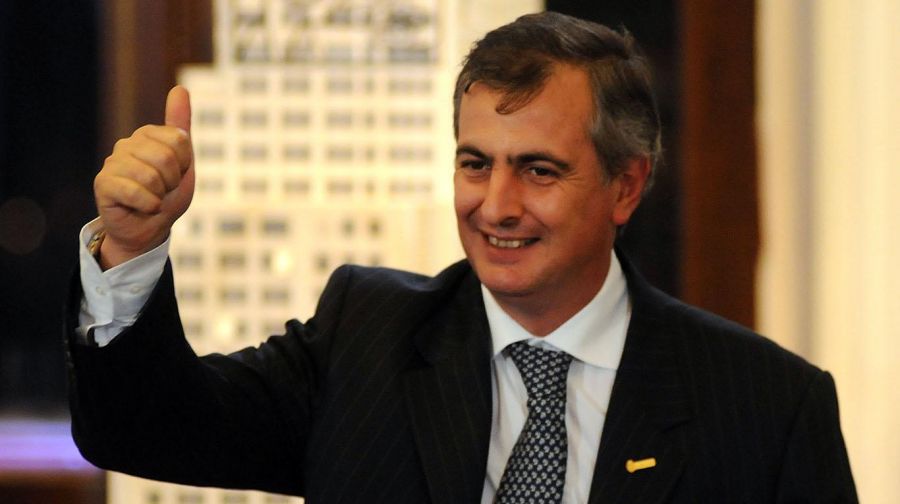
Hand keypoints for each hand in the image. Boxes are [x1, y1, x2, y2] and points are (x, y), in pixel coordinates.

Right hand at [93, 86, 194, 268]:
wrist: (149, 228)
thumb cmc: (167, 196)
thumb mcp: (183, 162)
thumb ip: (180, 125)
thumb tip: (180, 88)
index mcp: (148, 135)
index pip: (180, 140)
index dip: (184, 165)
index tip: (176, 175)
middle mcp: (127, 143)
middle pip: (166, 158)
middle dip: (172, 182)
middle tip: (163, 191)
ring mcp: (113, 162)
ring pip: (151, 176)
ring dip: (159, 195)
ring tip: (152, 199)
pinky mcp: (103, 183)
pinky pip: (134, 191)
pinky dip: (147, 205)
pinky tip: (143, 208)